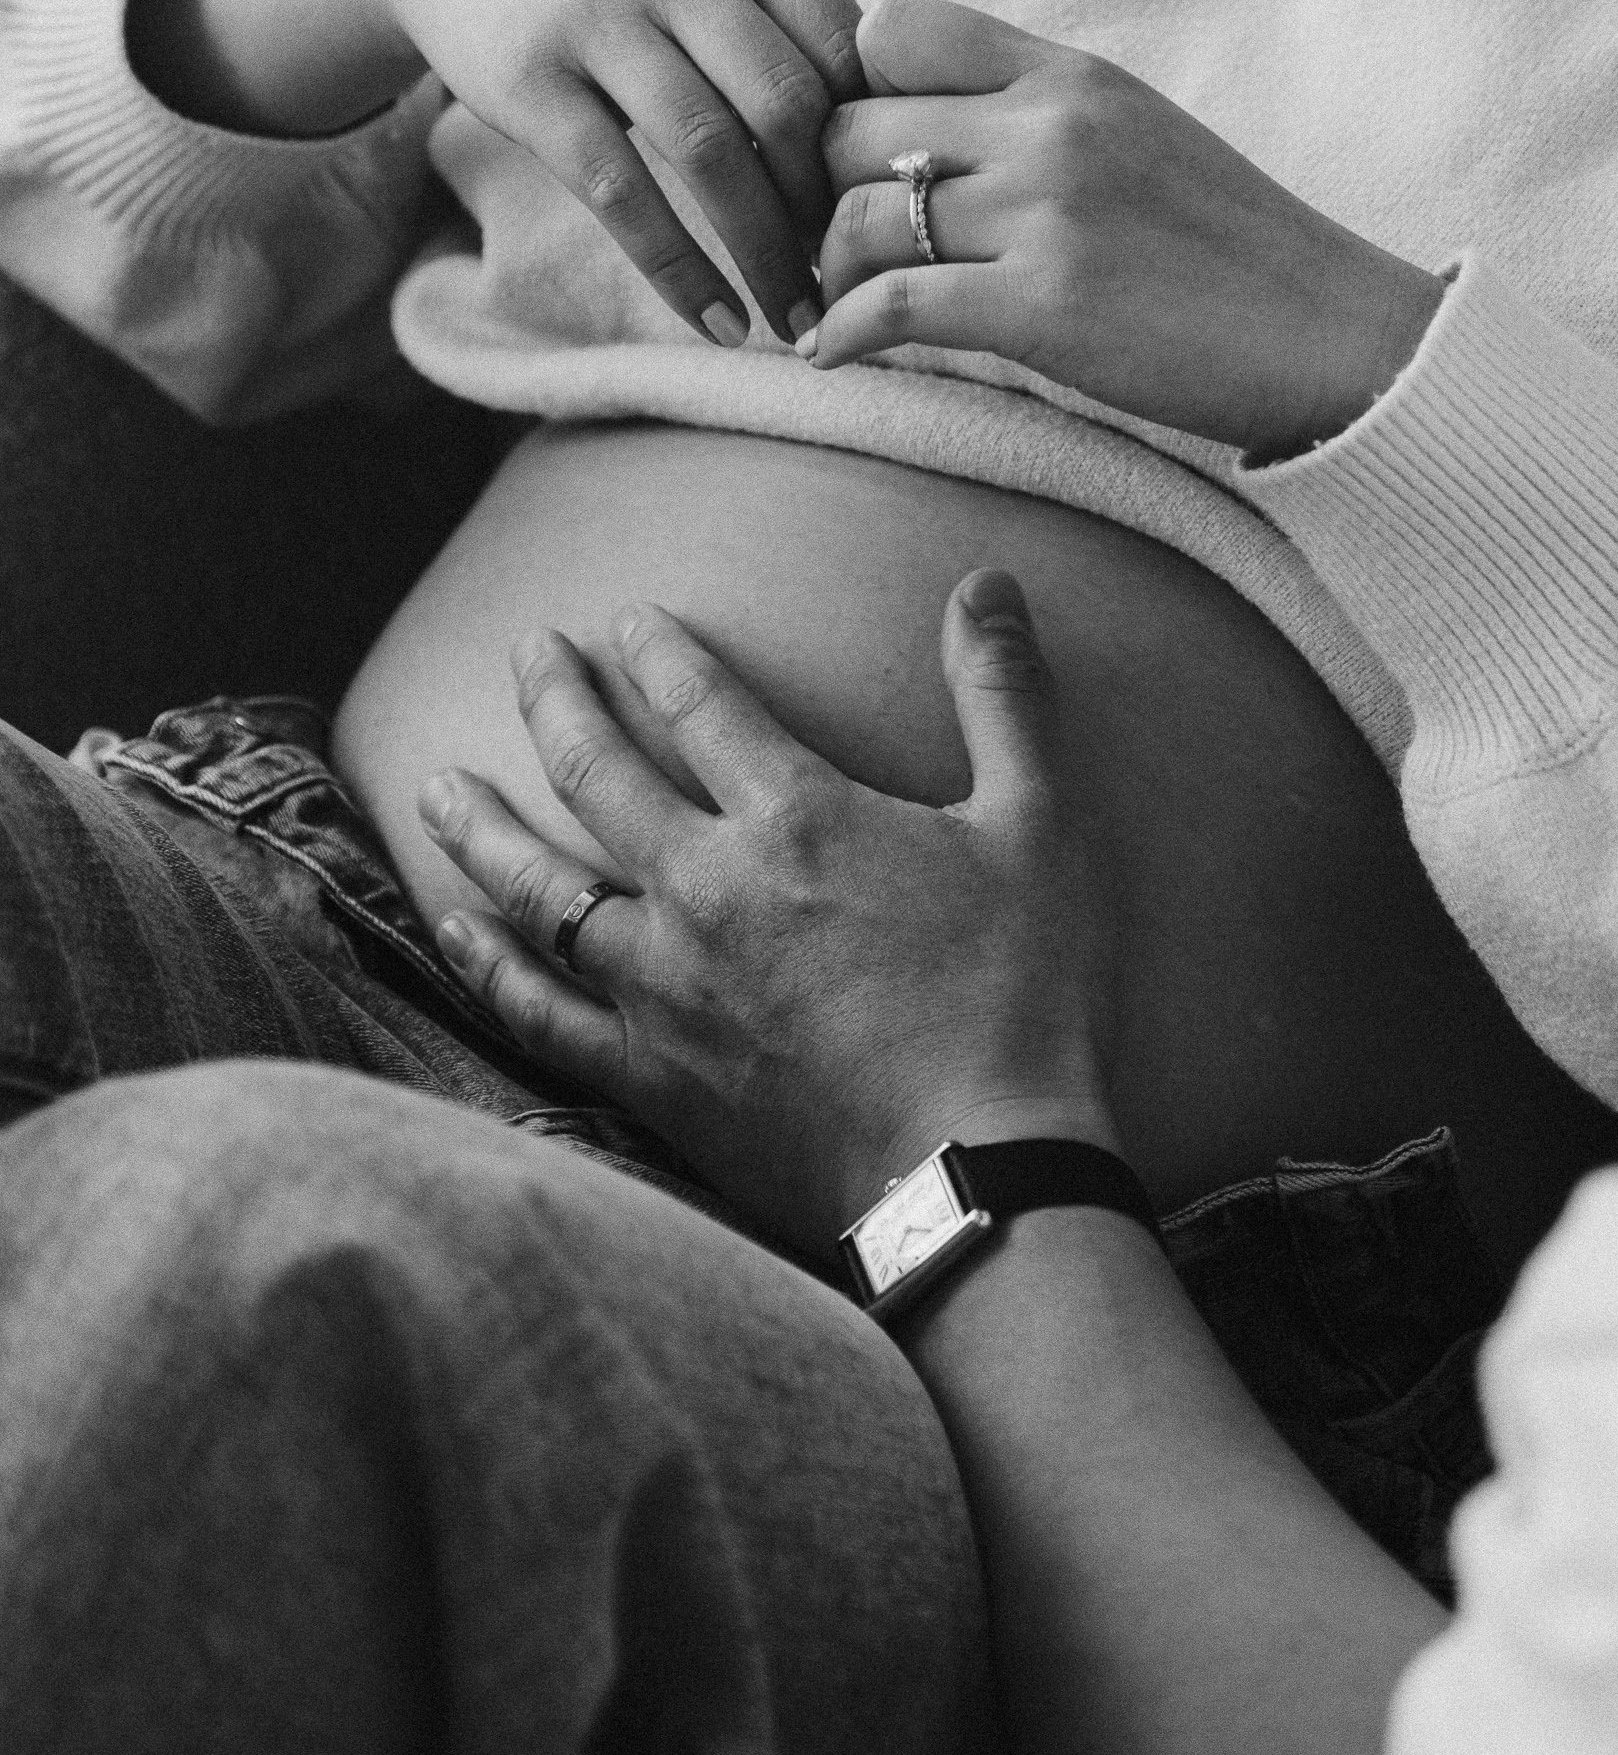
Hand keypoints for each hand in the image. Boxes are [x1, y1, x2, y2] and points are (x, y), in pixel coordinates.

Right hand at [133, 0, 865, 345]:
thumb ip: (795, 19)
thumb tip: (903, 137)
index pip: (850, 49)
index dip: (876, 147)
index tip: (889, 220)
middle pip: (792, 107)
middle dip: (828, 213)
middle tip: (850, 287)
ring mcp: (601, 12)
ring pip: (714, 157)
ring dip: (766, 259)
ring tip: (794, 324)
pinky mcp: (533, 77)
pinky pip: (626, 194)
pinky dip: (681, 272)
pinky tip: (716, 323)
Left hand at [416, 572, 1121, 1255]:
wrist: (978, 1172)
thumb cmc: (1021, 998)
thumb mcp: (1041, 825)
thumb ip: (1004, 695)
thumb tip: (986, 581)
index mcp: (797, 818)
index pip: (699, 703)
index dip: (657, 651)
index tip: (624, 620)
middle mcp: (707, 889)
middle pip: (597, 773)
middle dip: (555, 699)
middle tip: (524, 650)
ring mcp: (665, 988)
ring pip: (540, 887)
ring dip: (483, 827)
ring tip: (438, 784)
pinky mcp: (652, 1077)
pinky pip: (538, 1011)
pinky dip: (488, 964)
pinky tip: (456, 928)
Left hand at [811, 0, 1444, 449]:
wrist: (1334, 335)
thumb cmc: (1233, 252)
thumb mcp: (1138, 136)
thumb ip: (1038, 116)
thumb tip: (932, 132)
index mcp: (1068, 73)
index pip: (892, 27)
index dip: (850, 89)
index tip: (859, 158)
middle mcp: (1048, 125)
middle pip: (849, 125)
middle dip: (818, 191)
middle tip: (823, 249)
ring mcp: (1046, 213)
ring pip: (853, 216)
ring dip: (823, 273)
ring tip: (833, 309)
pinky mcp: (1044, 306)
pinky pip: (890, 306)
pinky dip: (840, 336)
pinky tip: (834, 358)